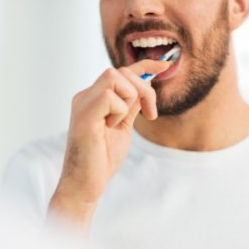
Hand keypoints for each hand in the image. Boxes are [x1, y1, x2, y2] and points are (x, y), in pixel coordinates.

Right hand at [49, 59, 169, 226]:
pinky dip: (119, 112)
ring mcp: (83, 103)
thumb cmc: (102, 159)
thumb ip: (130, 106)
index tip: (165, 65)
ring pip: (115, 77)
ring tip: (118, 123)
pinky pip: (109, 96)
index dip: (145, 65)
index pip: (120, 72)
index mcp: (94, 99)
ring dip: (128, 100)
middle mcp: (86, 96)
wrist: (86, 184)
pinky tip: (110, 128)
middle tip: (149, 114)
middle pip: (121, 71)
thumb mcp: (122, 127)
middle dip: (144, 89)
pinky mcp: (84, 114)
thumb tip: (144, 88)